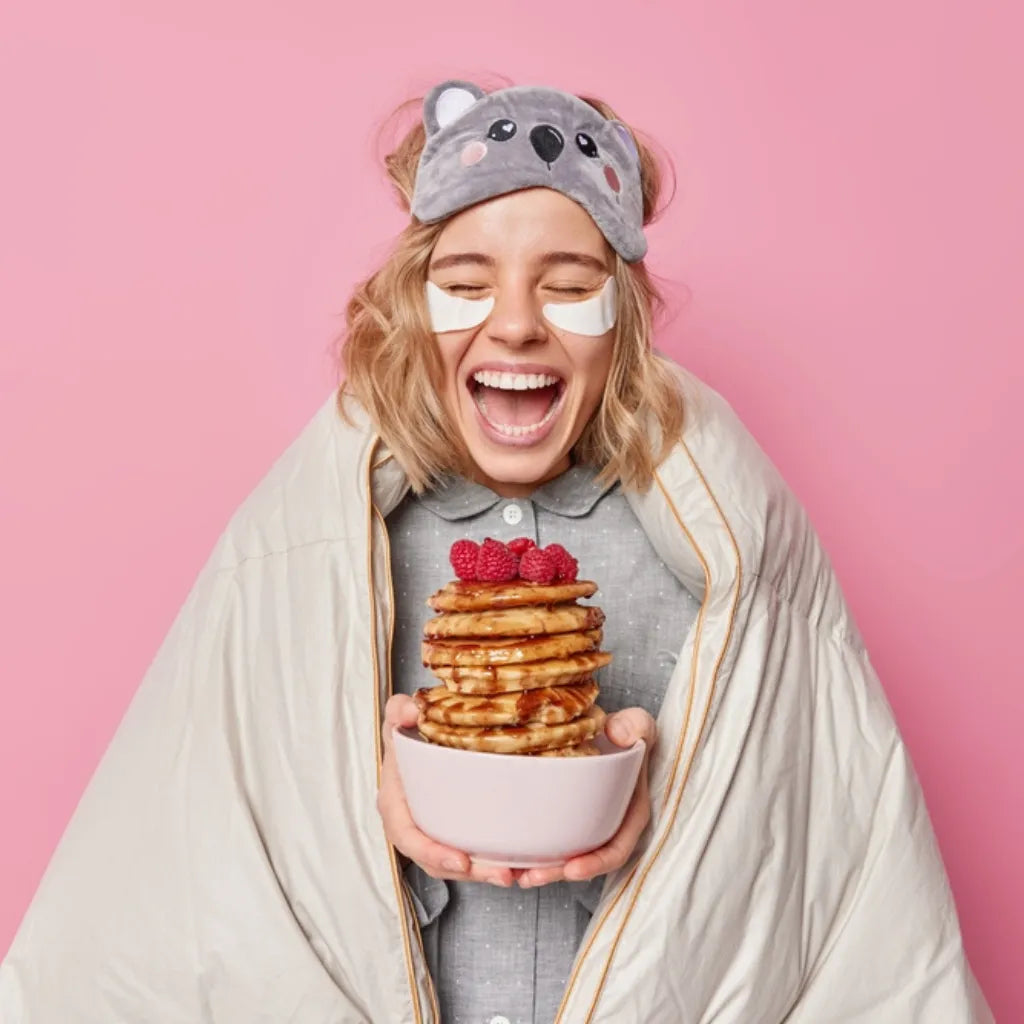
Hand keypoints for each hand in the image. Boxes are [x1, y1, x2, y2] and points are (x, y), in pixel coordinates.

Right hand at [378, 693, 519, 886]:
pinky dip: (487, 863)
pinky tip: (516, 863)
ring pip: (454, 865)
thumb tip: (410, 711)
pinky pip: (467, 855)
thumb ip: (398, 711)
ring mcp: (431, 832)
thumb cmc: (404, 733)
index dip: (431, 852)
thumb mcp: (398, 718)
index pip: (407, 837)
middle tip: (501, 874)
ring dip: (482, 874)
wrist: (414, 740)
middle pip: (436, 861)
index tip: (460, 860)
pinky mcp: (450, 832)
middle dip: (468, 873)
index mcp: (395, 803)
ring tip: (513, 874)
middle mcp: (411, 824)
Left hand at [516, 707, 655, 888]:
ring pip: (563, 857)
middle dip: (558, 873)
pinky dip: (530, 852)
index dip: (596, 863)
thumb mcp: (638, 724)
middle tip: (530, 877)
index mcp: (629, 813)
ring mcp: (585, 825)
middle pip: (584, 861)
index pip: (616, 848)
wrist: (602, 729)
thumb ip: (636, 726)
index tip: (572, 868)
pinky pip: (549, 841)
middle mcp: (607, 825)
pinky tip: (506, 856)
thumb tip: (619, 734)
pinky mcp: (565, 819)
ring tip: (513, 873)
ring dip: (540, 870)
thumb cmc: (626, 731)